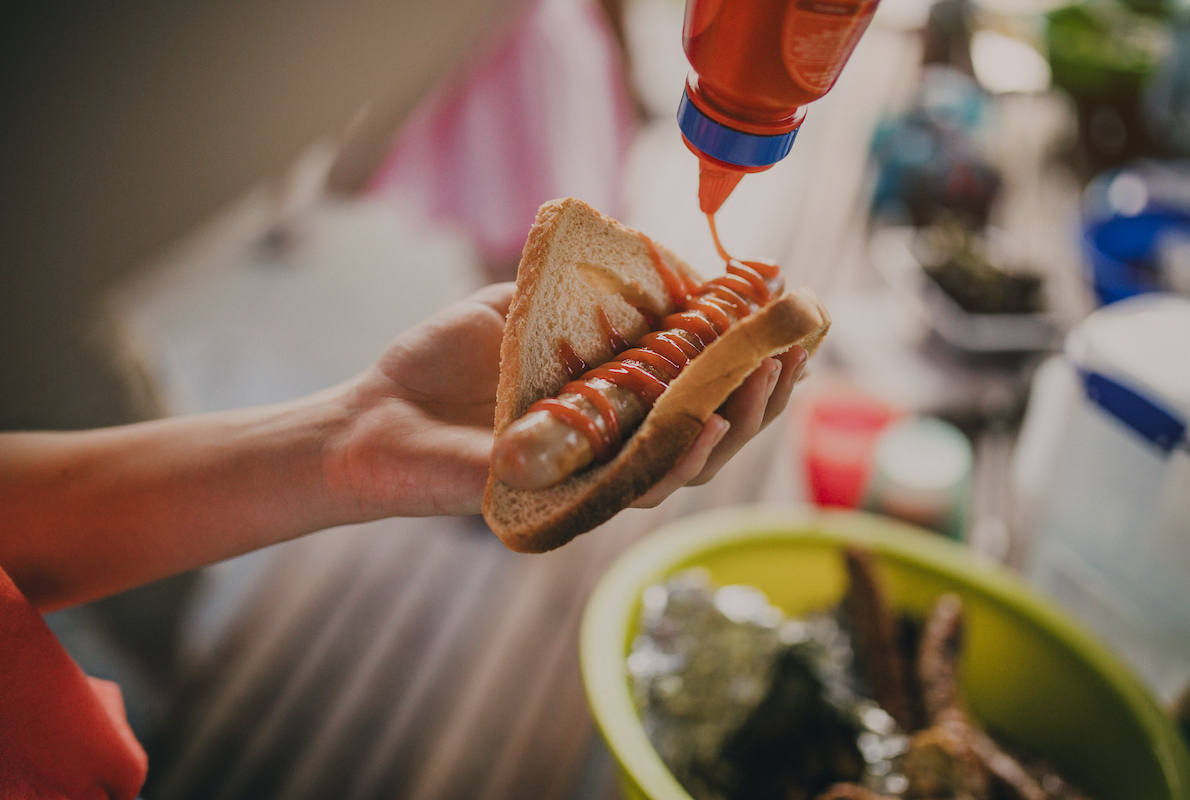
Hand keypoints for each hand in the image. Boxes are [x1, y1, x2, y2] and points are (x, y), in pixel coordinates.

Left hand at [329, 284, 808, 518]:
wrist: (373, 416)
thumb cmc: (443, 362)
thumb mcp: (521, 304)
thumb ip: (589, 288)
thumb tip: (671, 265)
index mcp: (615, 401)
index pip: (701, 386)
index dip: (752, 361)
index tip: (794, 326)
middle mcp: (616, 444)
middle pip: (711, 429)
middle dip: (762, 393)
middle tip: (796, 353)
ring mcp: (594, 478)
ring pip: (686, 465)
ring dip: (737, 423)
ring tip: (768, 379)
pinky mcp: (566, 506)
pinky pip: (632, 490)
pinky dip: (675, 459)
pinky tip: (709, 424)